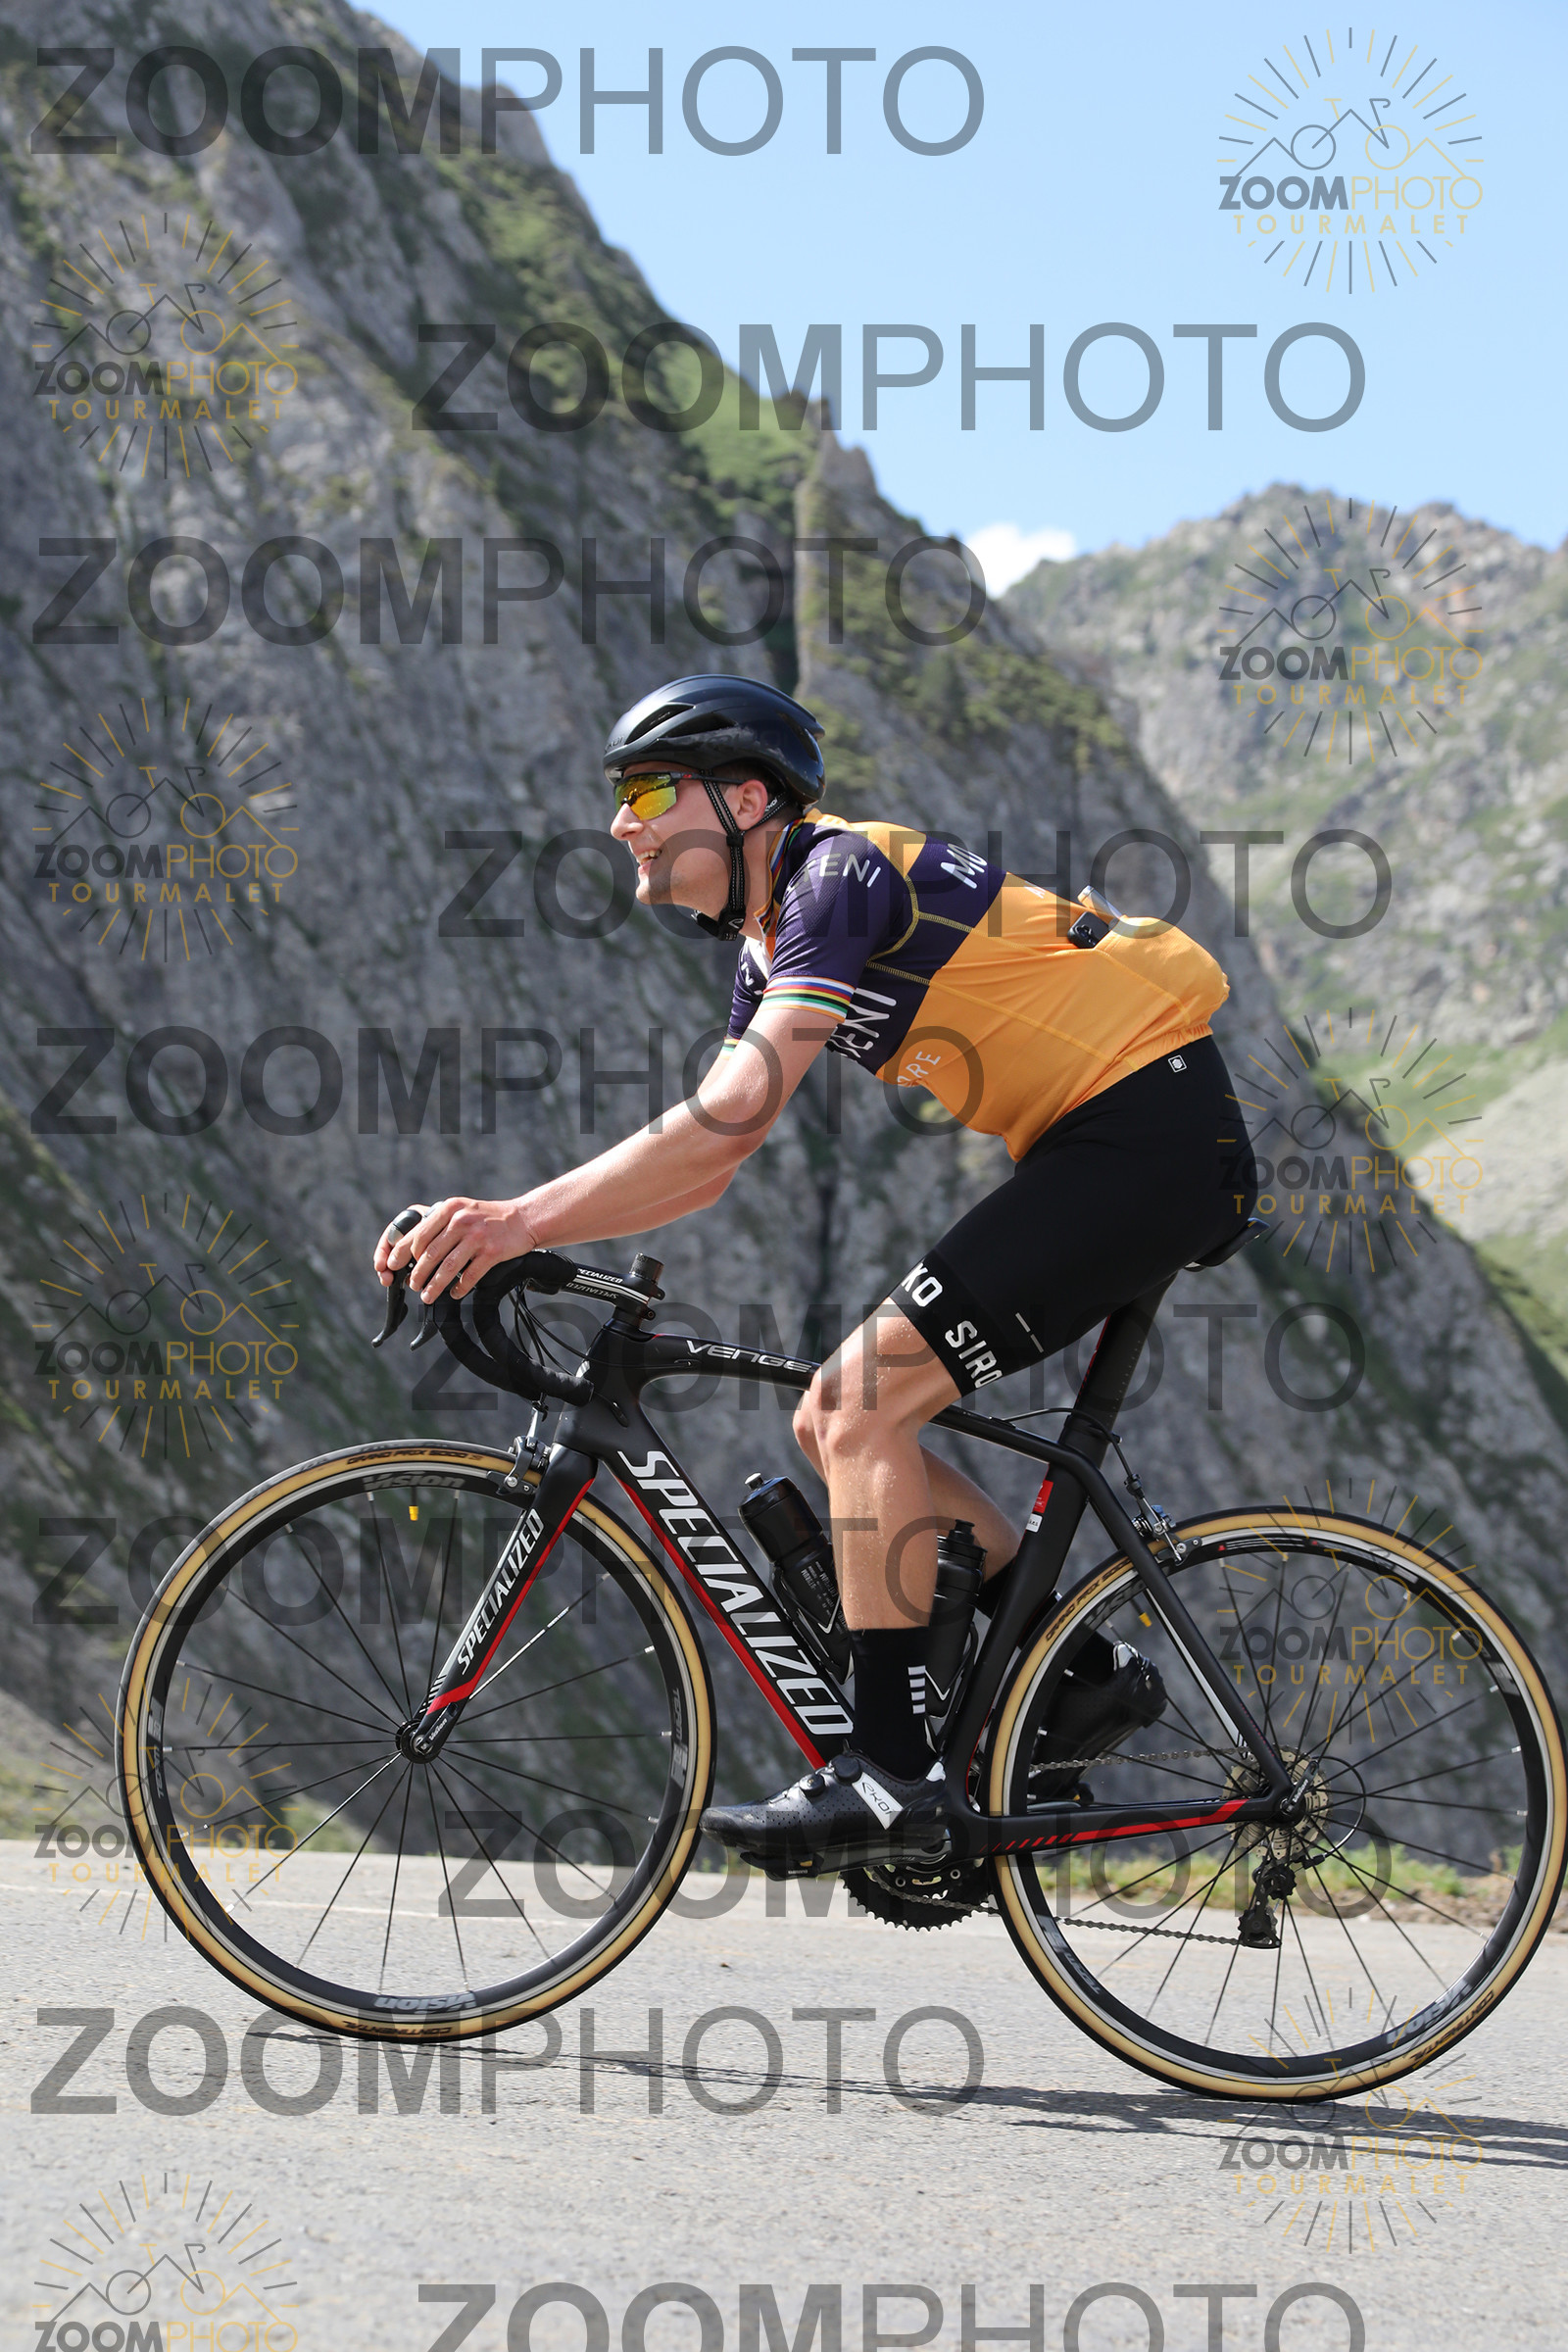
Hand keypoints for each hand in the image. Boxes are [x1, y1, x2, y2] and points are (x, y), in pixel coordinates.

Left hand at [377, 1198, 537, 1301]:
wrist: (524, 1219)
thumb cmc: (489, 1217)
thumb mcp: (462, 1210)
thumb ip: (440, 1224)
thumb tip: (414, 1249)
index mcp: (449, 1209)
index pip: (419, 1234)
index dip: (403, 1253)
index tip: (394, 1265)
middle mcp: (462, 1221)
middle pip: (431, 1253)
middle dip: (417, 1273)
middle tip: (412, 1285)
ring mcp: (478, 1237)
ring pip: (448, 1267)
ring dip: (434, 1285)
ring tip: (427, 1295)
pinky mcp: (492, 1252)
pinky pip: (470, 1275)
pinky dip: (459, 1288)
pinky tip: (454, 1294)